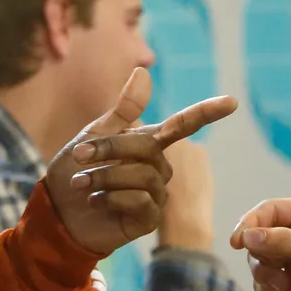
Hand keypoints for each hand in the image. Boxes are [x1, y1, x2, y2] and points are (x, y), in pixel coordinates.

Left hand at [46, 68, 237, 255]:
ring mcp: (157, 194)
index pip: (184, 125)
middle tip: (79, 156)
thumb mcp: (94, 135)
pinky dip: (111, 197)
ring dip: (105, 176)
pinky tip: (95, 201)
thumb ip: (123, 109)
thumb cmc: (77, 171)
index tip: (231, 102)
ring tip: (81, 183)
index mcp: (149, 143)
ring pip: (143, 175)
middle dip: (110, 149)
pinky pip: (141, 200)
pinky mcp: (149, 219)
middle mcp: (159, 167)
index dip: (206, 112)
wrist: (58, 212)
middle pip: (148, 147)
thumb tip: (143, 71)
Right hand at [230, 195, 290, 290]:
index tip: (238, 243)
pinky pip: (269, 283)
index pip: (269, 211)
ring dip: (264, 274)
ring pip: (261, 262)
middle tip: (271, 270)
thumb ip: (280, 241)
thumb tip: (246, 235)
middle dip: (259, 255)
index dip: (250, 224)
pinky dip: (270, 289)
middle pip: (260, 237)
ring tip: (282, 285)